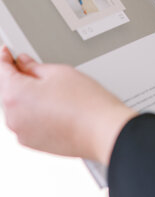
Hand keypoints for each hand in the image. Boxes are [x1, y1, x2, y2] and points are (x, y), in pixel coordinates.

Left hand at [0, 46, 134, 165]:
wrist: (102, 130)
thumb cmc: (85, 103)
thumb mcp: (59, 72)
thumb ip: (34, 66)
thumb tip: (23, 64)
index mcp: (15, 96)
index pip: (2, 71)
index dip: (5, 58)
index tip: (7, 52)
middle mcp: (13, 117)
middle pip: (8, 91)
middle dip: (18, 78)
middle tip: (35, 68)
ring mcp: (22, 133)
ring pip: (17, 108)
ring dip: (27, 97)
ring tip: (53, 91)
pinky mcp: (33, 144)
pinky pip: (26, 122)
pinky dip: (34, 113)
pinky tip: (55, 107)